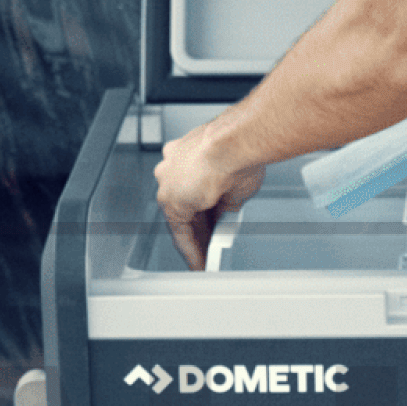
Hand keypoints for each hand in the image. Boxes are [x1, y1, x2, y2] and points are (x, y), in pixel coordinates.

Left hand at [154, 118, 263, 269]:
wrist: (233, 143)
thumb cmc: (237, 148)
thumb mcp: (234, 180)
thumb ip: (225, 199)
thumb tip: (227, 212)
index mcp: (187, 155)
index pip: (193, 189)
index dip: (204, 209)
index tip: (212, 222)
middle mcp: (173, 168)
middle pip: (185, 207)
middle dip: (199, 229)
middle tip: (209, 248)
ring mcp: (168, 184)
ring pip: (181, 221)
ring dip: (196, 242)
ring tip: (207, 260)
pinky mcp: (171, 203)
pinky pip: (180, 233)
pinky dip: (191, 250)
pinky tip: (200, 262)